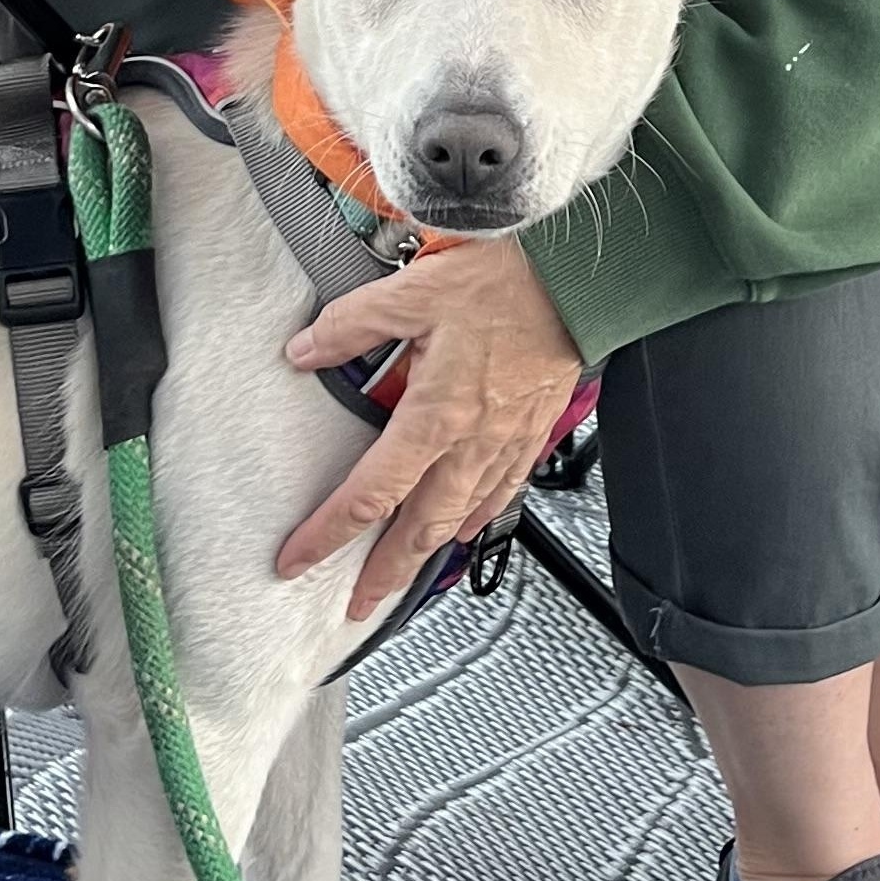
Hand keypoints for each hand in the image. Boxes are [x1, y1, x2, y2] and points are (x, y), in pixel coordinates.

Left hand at [276, 239, 580, 619]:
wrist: (582, 276)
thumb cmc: (507, 280)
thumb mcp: (411, 293)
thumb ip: (350, 327)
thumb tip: (304, 351)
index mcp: (436, 415)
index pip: (370, 494)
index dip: (328, 534)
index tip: (297, 559)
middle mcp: (472, 441)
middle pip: (418, 528)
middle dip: (383, 573)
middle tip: (356, 604)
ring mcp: (507, 441)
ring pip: (460, 517)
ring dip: (426, 555)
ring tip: (401, 578)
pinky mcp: (532, 430)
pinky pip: (500, 490)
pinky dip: (476, 517)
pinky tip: (464, 527)